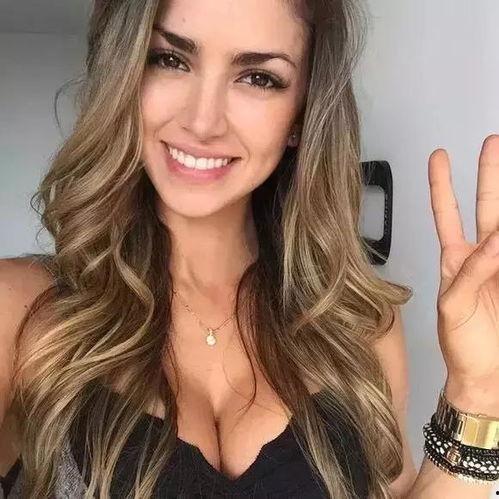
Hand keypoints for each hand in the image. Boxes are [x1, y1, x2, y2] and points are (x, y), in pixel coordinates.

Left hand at [428, 134, 498, 410]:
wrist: (486, 378)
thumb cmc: (461, 346)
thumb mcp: (452, 308)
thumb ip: (469, 273)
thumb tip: (495, 242)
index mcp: (455, 261)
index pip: (447, 213)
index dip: (442, 185)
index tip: (438, 157)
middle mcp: (481, 258)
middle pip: (487, 207)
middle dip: (490, 175)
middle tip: (493, 142)